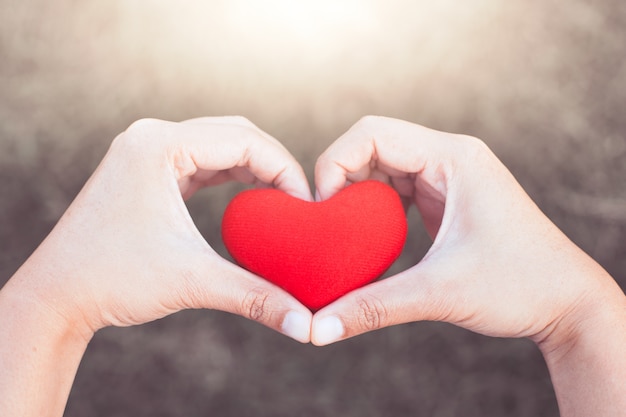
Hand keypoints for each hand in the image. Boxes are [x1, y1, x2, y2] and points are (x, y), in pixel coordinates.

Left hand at [5, 116, 312, 341]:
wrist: (57, 296)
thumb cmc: (111, 280)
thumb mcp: (191, 282)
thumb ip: (255, 297)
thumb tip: (305, 326)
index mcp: (158, 145)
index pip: (244, 139)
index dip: (285, 168)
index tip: (307, 205)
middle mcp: (151, 136)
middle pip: (235, 133)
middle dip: (274, 164)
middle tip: (300, 202)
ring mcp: (146, 150)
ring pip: (219, 143)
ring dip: (254, 167)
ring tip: (282, 200)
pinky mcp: (146, 168)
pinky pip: (201, 159)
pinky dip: (231, 174)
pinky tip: (251, 195)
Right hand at [310, 116, 625, 415]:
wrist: (566, 302)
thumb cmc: (520, 286)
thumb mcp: (441, 293)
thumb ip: (375, 307)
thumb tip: (320, 329)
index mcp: (454, 157)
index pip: (373, 133)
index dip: (335, 163)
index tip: (324, 209)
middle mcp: (450, 157)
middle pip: (372, 144)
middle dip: (340, 179)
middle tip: (327, 223)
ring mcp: (448, 176)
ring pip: (381, 165)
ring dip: (355, 193)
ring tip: (343, 231)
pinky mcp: (445, 197)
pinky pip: (395, 188)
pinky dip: (372, 207)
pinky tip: (367, 235)